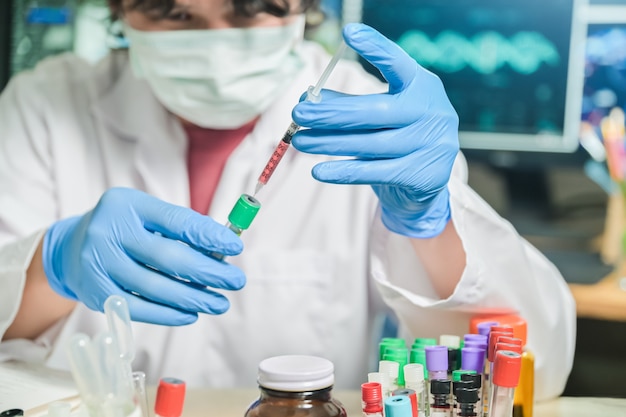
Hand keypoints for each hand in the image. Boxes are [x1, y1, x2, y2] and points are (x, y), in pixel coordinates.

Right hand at [42, 187, 244, 324]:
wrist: (71, 249)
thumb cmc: (124, 229)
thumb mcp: (147, 216)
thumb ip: (180, 229)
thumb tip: (222, 252)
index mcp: (128, 205)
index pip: (176, 221)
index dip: (209, 236)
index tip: (235, 247)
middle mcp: (109, 232)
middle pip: (168, 257)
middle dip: (208, 272)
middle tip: (235, 281)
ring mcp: (98, 264)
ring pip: (155, 287)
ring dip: (193, 298)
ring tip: (219, 302)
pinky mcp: (95, 293)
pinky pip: (139, 308)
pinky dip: (168, 314)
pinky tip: (190, 314)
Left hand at [291, 23, 458, 237]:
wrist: (429, 178)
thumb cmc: (399, 133)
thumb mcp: (382, 111)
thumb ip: (350, 102)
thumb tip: (308, 99)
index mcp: (422, 86)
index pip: (399, 64)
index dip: (376, 48)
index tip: (350, 33)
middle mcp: (431, 113)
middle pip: (374, 111)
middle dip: (331, 112)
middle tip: (299, 112)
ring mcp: (429, 146)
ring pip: (369, 144)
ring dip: (328, 142)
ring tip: (300, 140)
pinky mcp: (420, 176)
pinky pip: (373, 172)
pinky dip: (342, 172)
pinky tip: (318, 171)